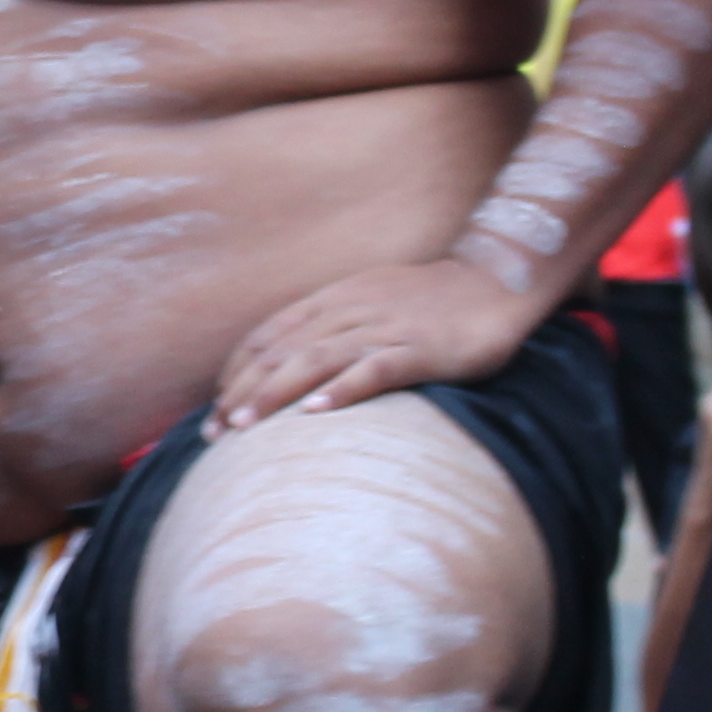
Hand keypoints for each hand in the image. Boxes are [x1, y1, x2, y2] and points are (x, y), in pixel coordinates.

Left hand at [212, 257, 546, 433]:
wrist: (499, 278)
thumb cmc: (431, 300)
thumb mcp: (371, 302)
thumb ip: (332, 326)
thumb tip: (289, 364)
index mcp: (334, 299)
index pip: (268, 334)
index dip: (236, 371)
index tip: (212, 410)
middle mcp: (351, 311)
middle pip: (282, 351)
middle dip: (242, 391)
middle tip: (214, 432)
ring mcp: (386, 329)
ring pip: (316, 359)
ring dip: (275, 393)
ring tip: (245, 426)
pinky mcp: (421, 349)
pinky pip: (376, 368)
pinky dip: (344, 388)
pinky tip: (317, 412)